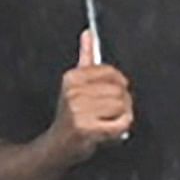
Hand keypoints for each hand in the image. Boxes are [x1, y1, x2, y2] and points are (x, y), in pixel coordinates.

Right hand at [55, 31, 135, 158]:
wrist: (57, 146)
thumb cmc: (72, 115)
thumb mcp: (76, 84)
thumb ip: (85, 56)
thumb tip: (88, 33)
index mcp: (72, 78)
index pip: (112, 73)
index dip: (119, 85)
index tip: (113, 93)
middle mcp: (73, 92)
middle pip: (120, 91)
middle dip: (122, 104)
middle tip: (110, 113)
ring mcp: (78, 111)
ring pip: (122, 107)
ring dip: (121, 117)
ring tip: (107, 122)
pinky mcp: (86, 129)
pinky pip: (120, 124)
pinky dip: (120, 129)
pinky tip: (109, 131)